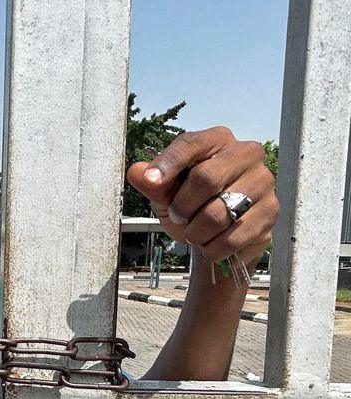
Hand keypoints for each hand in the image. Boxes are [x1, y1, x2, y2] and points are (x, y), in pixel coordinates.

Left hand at [126, 126, 278, 265]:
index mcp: (217, 140)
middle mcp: (246, 153)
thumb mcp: (165, 192)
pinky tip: (210, 243)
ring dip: (196, 232)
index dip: (169, 162)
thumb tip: (138, 173)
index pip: (192, 143)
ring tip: (194, 232)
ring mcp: (263, 182)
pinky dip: (212, 248)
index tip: (151, 181)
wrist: (218, 234)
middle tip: (177, 216)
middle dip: (183, 205)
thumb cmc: (191, 203)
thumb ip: (152, 183)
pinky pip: (233, 237)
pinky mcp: (271, 211)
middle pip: (207, 178)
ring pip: (219, 213)